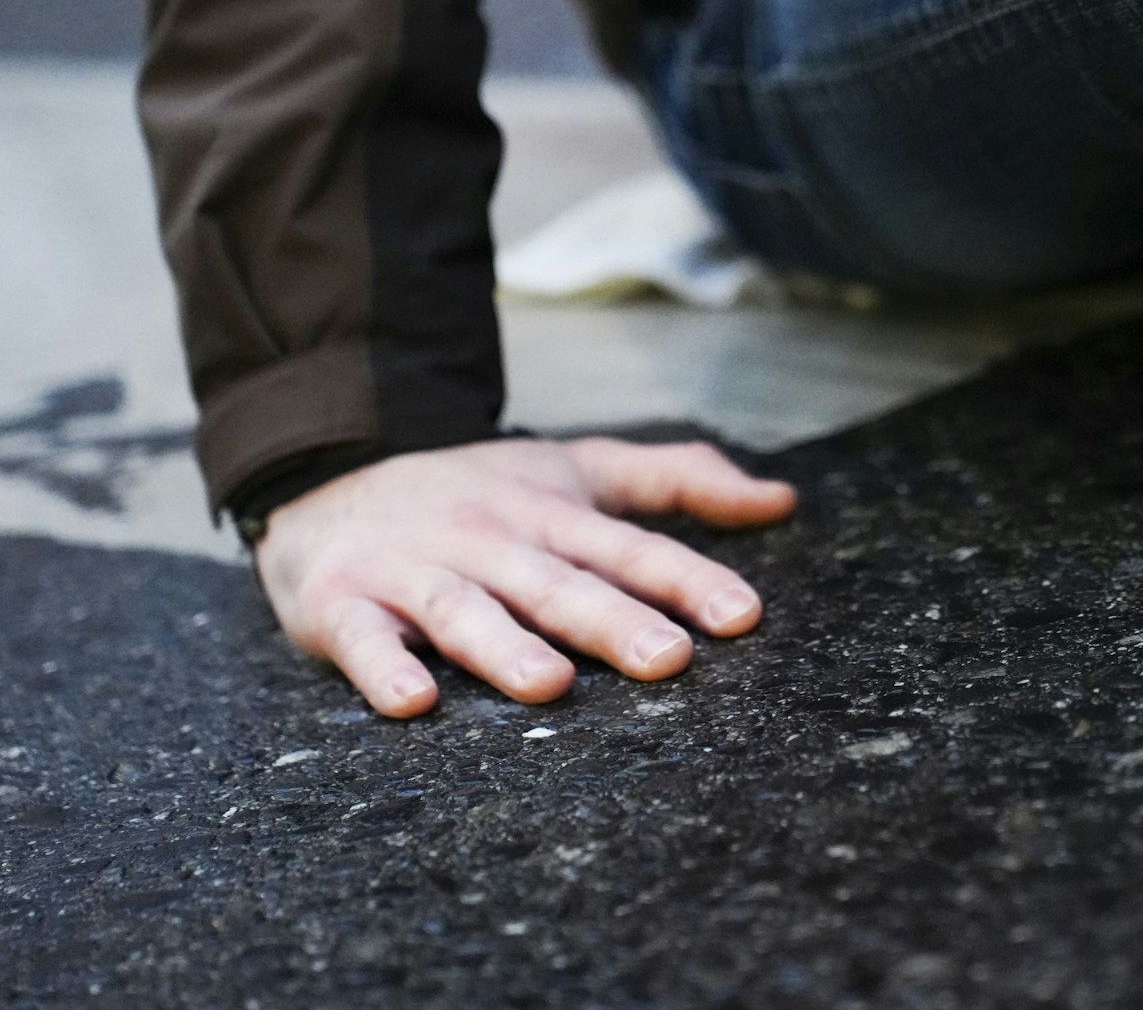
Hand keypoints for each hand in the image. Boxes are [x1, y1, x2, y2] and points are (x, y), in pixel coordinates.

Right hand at [253, 436, 795, 717]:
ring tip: (551, 684)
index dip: (687, 579)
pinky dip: (382, 670)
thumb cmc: (480, 489)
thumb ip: (680, 479)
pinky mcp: (344, 604)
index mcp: (552, 514)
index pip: (630, 549)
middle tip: (668, 661)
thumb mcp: (580, 469)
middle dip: (613, 622)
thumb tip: (783, 499)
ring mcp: (416, 572)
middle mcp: (491, 541)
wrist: (330, 471)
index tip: (743, 615)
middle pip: (558, 585)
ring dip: (506, 648)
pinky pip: (363, 642)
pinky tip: (413, 702)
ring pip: (466, 613)